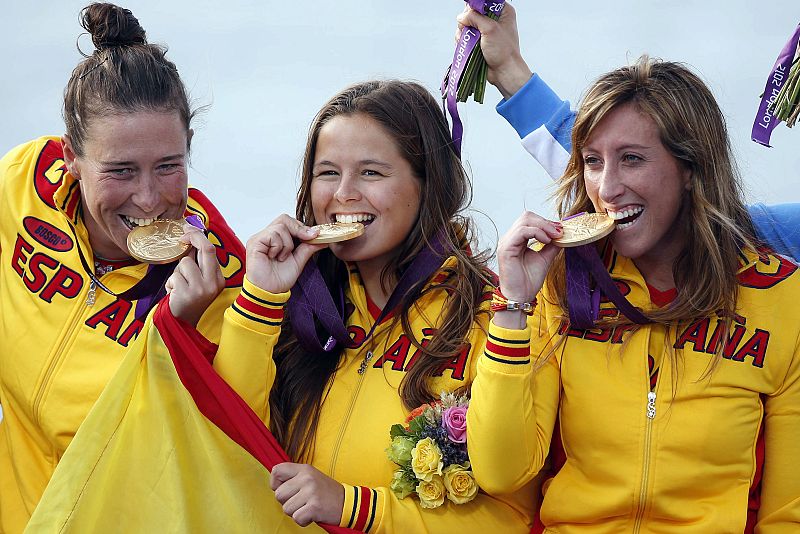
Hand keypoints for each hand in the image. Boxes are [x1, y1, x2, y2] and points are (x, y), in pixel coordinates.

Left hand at [166, 224, 224, 326]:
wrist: (183, 324)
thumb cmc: (188, 301)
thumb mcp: (200, 282)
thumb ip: (198, 264)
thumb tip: (191, 239)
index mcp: (218, 278)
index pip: (211, 250)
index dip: (198, 236)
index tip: (188, 229)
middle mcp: (213, 282)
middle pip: (206, 249)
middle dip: (193, 236)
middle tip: (182, 234)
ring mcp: (202, 289)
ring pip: (185, 263)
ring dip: (177, 273)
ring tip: (178, 286)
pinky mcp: (188, 294)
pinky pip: (174, 277)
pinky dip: (171, 283)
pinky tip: (174, 294)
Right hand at [245, 215, 325, 293]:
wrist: (269, 292)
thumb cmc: (280, 279)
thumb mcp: (299, 260)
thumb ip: (308, 247)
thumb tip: (323, 238)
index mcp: (277, 238)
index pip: (290, 222)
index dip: (303, 227)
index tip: (315, 235)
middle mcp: (267, 235)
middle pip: (285, 219)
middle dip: (299, 229)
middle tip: (307, 239)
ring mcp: (260, 238)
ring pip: (281, 227)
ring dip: (287, 244)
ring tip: (281, 257)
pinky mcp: (255, 242)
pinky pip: (272, 235)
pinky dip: (278, 247)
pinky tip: (274, 257)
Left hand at [271, 462, 343, 526]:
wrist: (347, 502)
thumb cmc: (326, 492)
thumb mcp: (311, 477)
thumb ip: (294, 478)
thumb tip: (275, 485)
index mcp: (304, 469)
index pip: (276, 471)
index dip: (275, 483)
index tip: (286, 490)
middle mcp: (306, 478)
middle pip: (278, 494)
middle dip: (287, 502)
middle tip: (301, 501)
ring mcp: (311, 492)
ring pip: (286, 509)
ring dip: (295, 512)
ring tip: (308, 507)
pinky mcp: (314, 506)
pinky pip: (296, 518)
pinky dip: (303, 521)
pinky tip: (312, 515)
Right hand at [456, 3, 531, 98]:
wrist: (504, 72)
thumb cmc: (503, 51)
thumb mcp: (490, 29)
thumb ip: (475, 18)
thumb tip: (461, 17)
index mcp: (503, 12)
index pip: (485, 1)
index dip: (475, 6)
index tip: (470, 13)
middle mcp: (494, 19)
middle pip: (473, 12)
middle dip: (467, 21)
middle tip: (469, 29)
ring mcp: (485, 31)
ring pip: (467, 24)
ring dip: (464, 32)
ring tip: (469, 41)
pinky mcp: (479, 41)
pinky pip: (465, 36)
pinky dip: (463, 40)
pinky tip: (466, 46)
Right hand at [496, 211, 561, 327]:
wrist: (520, 297)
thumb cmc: (528, 281)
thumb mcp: (544, 259)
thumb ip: (551, 246)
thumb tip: (562, 236)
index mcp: (516, 240)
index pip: (530, 220)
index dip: (547, 222)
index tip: (561, 230)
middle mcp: (509, 238)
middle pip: (527, 216)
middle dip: (546, 222)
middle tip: (559, 232)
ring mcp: (506, 242)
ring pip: (525, 221)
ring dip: (544, 226)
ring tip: (555, 236)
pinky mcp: (506, 248)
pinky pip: (522, 231)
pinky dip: (537, 232)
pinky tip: (546, 241)